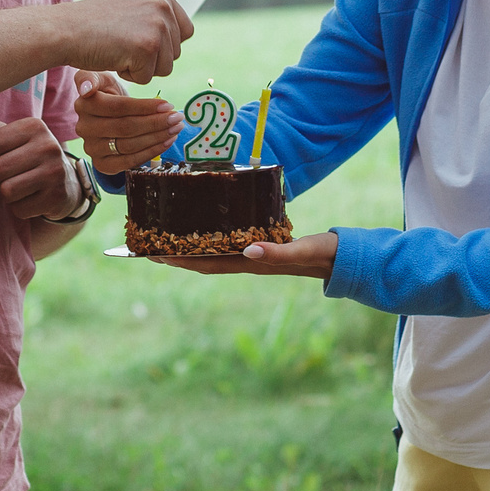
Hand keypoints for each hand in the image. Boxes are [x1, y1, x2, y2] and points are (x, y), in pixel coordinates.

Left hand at [0, 115, 81, 219]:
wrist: (63, 180)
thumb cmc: (23, 153)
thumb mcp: (5, 135)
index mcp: (33, 126)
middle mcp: (48, 146)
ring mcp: (55, 172)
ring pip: (6, 191)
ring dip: (2, 194)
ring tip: (11, 187)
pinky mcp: (57, 197)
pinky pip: (19, 209)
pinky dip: (17, 207)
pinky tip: (26, 198)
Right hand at [61, 0, 191, 84]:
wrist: (66, 29)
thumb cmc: (90, 14)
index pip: (183, 32)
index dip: (160, 42)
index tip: (134, 36)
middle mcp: (164, 5)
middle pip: (175, 52)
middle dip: (151, 57)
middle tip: (122, 42)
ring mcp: (157, 26)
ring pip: (165, 67)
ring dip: (142, 67)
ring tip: (118, 49)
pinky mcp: (148, 47)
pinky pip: (147, 77)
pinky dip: (129, 75)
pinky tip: (113, 57)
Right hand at [72, 70, 180, 175]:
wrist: (105, 117)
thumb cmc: (108, 93)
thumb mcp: (102, 79)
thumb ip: (92, 78)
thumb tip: (86, 88)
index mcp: (83, 105)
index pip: (118, 108)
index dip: (144, 107)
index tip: (168, 105)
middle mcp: (84, 129)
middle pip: (125, 128)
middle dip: (155, 123)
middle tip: (177, 118)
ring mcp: (92, 148)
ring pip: (129, 145)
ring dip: (157, 137)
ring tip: (176, 128)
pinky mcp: (102, 165)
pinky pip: (129, 161)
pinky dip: (152, 152)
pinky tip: (167, 141)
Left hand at [151, 231, 338, 280]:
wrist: (343, 258)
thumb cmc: (323, 254)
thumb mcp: (301, 250)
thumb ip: (277, 252)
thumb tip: (246, 249)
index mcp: (251, 263)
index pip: (206, 263)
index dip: (178, 259)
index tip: (152, 253)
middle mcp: (247, 260)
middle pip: (202, 260)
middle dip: (174, 254)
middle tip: (147, 243)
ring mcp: (253, 254)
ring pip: (212, 252)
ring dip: (188, 247)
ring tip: (165, 235)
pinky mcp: (261, 244)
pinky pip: (227, 242)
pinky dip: (210, 237)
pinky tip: (204, 227)